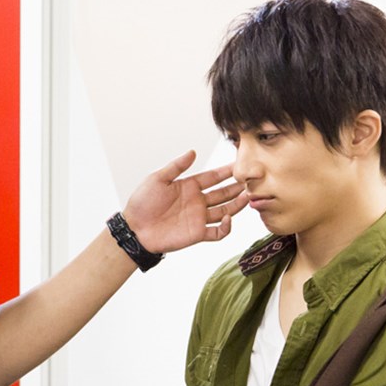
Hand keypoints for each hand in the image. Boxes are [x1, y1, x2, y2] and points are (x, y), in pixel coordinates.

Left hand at [121, 151, 247, 253]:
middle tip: (251, 181)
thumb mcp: (157, 179)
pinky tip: (229, 218)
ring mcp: (198, 218)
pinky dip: (227, 227)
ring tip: (248, 196)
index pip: (213, 177)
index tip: (239, 164)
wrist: (135, 229)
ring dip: (237, 204)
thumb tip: (193, 152)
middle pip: (223, 193)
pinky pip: (218, 232)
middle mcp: (197, 201)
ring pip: (225, 210)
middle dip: (237, 187)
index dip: (226, 171)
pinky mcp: (197, 234)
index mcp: (188, 187)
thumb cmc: (141, 203)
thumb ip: (176, 167)